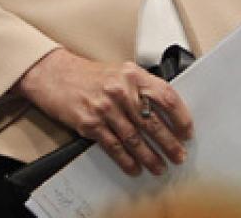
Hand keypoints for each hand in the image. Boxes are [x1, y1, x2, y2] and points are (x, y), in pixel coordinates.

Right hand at [16, 48, 194, 176]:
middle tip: (179, 155)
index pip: (166, 96)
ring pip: (135, 138)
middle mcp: (120, 90)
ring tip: (160, 166)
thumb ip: (141, 88)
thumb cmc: (86, 75)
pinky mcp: (90, 123)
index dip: (180, 117)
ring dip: (150, 156)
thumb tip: (165, 112)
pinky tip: (134, 167)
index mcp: (132, 75)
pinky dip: (126, 160)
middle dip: (169, 143)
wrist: (53, 74)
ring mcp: (105, 107)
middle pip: (153, 122)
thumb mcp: (119, 72)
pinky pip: (114, 146)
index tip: (186, 131)